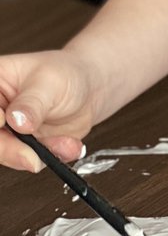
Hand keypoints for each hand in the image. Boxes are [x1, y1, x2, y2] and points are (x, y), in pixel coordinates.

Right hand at [0, 50, 98, 170]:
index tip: (4, 122)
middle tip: (32, 156)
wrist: (91, 90)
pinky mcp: (26, 147)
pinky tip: (69, 144)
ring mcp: (11, 131)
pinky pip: (32, 161)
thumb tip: (16, 121)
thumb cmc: (67, 74)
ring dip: (38, 155)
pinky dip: (53, 156)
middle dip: (10, 150)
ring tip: (64, 143)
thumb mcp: (49, 84)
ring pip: (8, 155)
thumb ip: (32, 104)